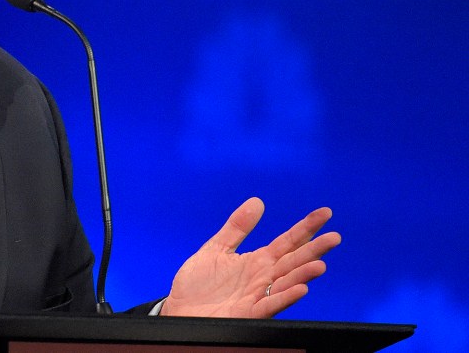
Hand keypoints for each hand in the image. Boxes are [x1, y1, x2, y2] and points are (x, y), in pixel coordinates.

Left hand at [160, 197, 340, 317]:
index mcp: (257, 261)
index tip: (325, 212)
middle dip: (314, 250)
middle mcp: (263, 278)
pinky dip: (285, 297)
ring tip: (320, 264)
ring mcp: (258, 296)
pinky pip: (270, 304)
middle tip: (335, 237)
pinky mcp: (248, 313)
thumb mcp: (216, 249)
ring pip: (287, 283)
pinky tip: (300, 288)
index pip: (287, 242)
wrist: (179, 310)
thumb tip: (257, 201)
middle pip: (293, 261)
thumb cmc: (198, 284)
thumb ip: (237, 228)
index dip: (305, 227)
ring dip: (304, 275)